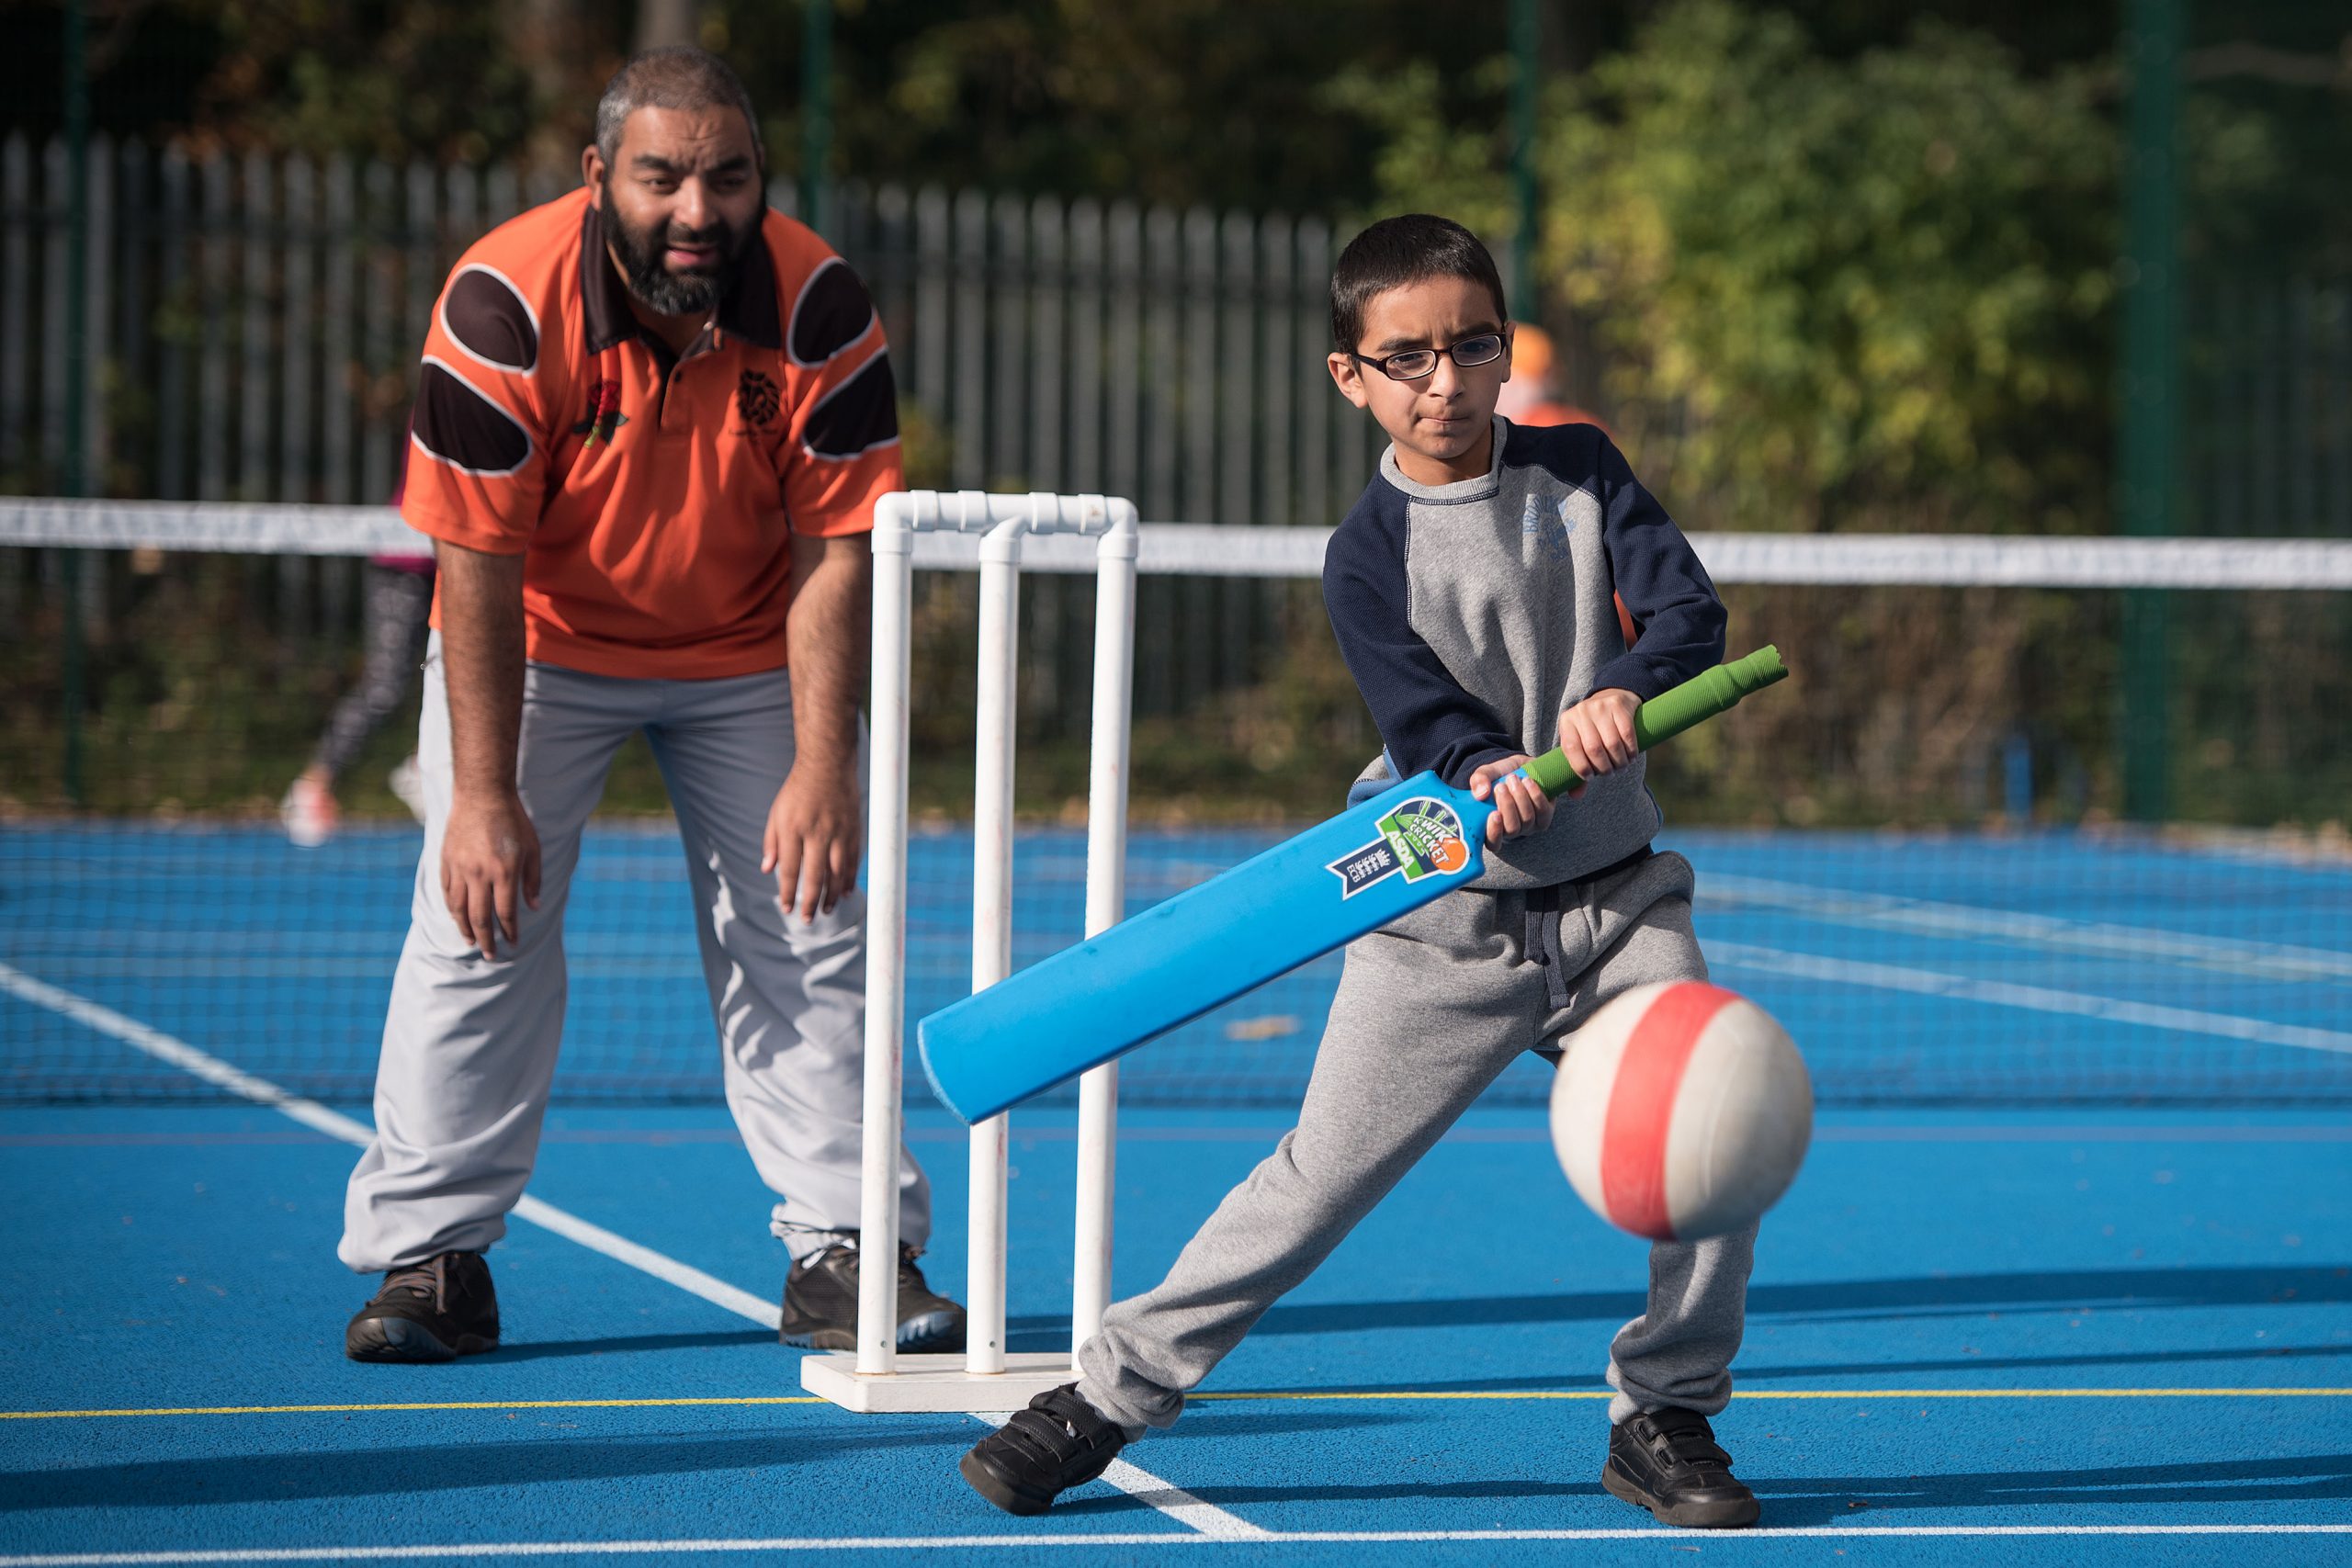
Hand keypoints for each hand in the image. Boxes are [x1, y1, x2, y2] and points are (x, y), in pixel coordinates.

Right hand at [441, 788, 540, 960]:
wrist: (482, 795)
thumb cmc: (513, 821)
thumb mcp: (533, 849)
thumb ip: (533, 880)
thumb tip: (534, 907)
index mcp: (504, 871)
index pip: (506, 913)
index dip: (510, 931)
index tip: (513, 943)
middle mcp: (480, 873)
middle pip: (480, 918)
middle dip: (486, 940)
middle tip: (490, 955)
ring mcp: (460, 868)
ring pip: (458, 908)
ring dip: (464, 929)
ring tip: (471, 942)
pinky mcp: (446, 861)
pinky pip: (447, 892)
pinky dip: (452, 908)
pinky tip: (457, 917)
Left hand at [763, 760, 862, 922]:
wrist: (827, 765)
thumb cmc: (797, 791)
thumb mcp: (776, 813)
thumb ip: (771, 842)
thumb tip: (767, 870)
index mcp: (793, 829)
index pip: (789, 869)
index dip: (787, 892)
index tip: (786, 908)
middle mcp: (817, 833)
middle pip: (815, 876)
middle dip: (811, 902)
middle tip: (808, 919)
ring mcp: (838, 833)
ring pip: (837, 873)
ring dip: (832, 895)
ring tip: (827, 911)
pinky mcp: (854, 830)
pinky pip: (853, 861)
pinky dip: (850, 879)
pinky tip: (845, 893)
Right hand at [1469, 755, 1555, 845]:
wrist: (1524, 766)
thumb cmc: (1501, 774)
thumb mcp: (1487, 773)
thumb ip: (1478, 780)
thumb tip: (1481, 794)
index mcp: (1493, 826)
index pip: (1493, 842)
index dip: (1494, 833)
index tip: (1494, 814)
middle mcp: (1512, 830)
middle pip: (1512, 829)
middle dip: (1507, 806)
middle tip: (1500, 786)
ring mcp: (1530, 825)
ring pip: (1527, 819)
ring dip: (1520, 797)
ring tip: (1513, 778)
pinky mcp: (1545, 816)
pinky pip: (1543, 811)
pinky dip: (1535, 795)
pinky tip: (1528, 781)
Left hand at [1555, 687, 1640, 798]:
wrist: (1613, 698)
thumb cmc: (1594, 729)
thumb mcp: (1582, 743)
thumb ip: (1579, 768)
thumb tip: (1575, 796)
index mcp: (1567, 721)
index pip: (1570, 749)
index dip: (1581, 767)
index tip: (1591, 776)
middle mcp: (1581, 712)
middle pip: (1593, 749)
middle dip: (1604, 767)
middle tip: (1610, 773)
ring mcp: (1600, 707)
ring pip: (1612, 743)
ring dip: (1619, 761)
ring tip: (1621, 766)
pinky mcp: (1619, 705)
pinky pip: (1627, 734)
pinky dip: (1631, 751)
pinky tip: (1631, 756)